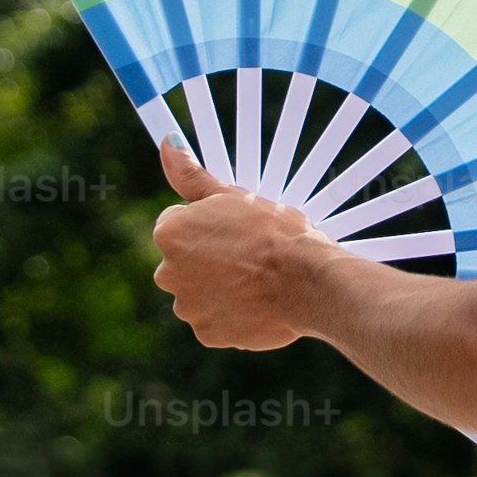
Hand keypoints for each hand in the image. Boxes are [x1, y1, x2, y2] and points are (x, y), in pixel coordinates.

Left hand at [150, 144, 332, 350]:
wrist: (309, 281)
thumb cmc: (275, 232)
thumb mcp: (234, 196)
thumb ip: (192, 176)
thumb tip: (167, 143)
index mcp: (170, 233)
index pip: (178, 226)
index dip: (210, 227)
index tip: (237, 231)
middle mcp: (167, 272)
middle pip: (186, 262)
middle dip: (210, 260)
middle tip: (250, 256)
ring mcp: (187, 307)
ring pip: (200, 293)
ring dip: (222, 288)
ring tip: (259, 281)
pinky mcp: (208, 333)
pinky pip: (217, 321)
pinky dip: (233, 314)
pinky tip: (260, 303)